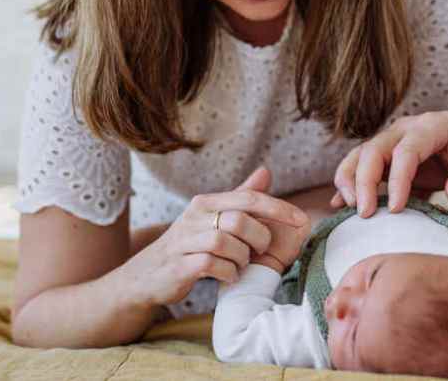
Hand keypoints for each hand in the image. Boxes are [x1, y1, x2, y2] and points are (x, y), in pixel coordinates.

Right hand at [112, 167, 307, 309]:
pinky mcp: (179, 265)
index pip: (248, 198)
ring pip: (226, 243)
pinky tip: (228, 276)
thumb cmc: (188, 244)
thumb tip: (266, 172)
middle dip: (258, 239)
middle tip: (257, 251)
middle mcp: (194, 217)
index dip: (278, 208)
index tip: (301, 220)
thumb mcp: (213, 217)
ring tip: (239, 264)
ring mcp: (184, 241)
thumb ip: (240, 196)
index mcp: (206, 202)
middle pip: (239, 221)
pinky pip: (212, 265)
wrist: (146, 276)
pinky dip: (228, 273)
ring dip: (242, 258)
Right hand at [330, 111, 447, 217]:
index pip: (406, 150)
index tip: (395, 208)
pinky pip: (360, 166)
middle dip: (364, 181)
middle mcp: (405, 129)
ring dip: (349, 180)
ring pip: (360, 155)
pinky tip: (338, 205)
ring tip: (348, 208)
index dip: (397, 179)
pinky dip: (348, 184)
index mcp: (431, 126)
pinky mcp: (386, 157)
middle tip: (364, 213)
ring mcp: (392, 141)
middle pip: (374, 149)